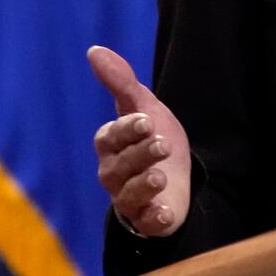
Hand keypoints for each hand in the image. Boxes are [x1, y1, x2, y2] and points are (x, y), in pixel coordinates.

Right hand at [88, 45, 190, 236]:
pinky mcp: (148, 221)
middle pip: (119, 167)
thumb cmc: (154, 137)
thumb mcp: (142, 107)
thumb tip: (93, 50)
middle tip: (162, 145)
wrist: (182, 174)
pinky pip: (146, 224)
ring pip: (129, 196)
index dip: (127, 130)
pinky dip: (155, 219)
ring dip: (145, 185)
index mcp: (110, 146)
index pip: (110, 138)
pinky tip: (165, 212)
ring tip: (160, 176)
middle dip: (140, 155)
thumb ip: (120, 81)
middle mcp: (114, 175)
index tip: (146, 121)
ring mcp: (130, 200)